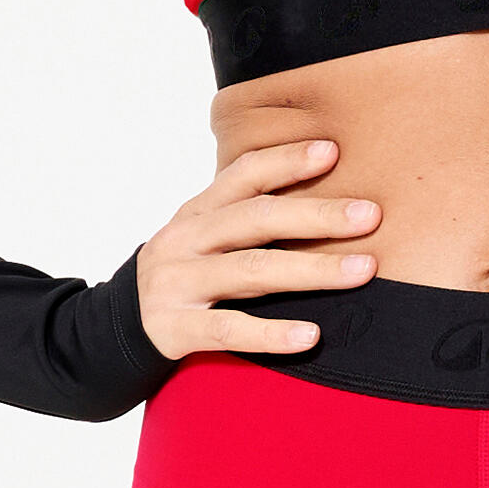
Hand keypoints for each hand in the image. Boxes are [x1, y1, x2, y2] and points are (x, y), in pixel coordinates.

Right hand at [139, 138, 380, 360]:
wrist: (117, 324)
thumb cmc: (187, 271)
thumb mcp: (206, 234)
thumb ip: (249, 214)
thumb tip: (330, 192)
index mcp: (199, 211)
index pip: (244, 176)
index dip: (286, 161)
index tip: (333, 151)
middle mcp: (186, 240)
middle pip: (256, 220)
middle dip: (317, 214)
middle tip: (370, 214)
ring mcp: (178, 283)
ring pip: (250, 272)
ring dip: (312, 270)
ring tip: (363, 270)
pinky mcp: (175, 328)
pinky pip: (229, 330)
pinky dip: (271, 334)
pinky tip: (310, 336)